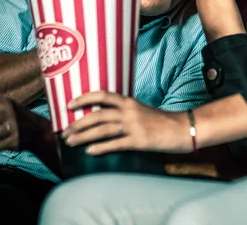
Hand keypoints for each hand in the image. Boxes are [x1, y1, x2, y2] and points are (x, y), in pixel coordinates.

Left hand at [61, 91, 190, 154]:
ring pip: (102, 130)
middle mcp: (129, 111)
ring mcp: (134, 126)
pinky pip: (116, 144)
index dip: (84, 98)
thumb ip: (124, 111)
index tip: (69, 105)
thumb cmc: (161, 121)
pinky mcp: (139, 141)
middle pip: (97, 115)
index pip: (102, 95)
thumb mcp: (141, 110)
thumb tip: (104, 117)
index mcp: (129, 101)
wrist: (182, 128)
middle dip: (78, 123)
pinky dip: (101, 148)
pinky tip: (90, 151)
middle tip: (64, 132)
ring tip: (71, 142)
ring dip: (84, 136)